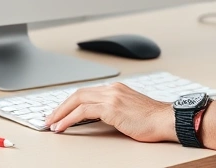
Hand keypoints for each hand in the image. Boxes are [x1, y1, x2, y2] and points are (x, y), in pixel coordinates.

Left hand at [45, 83, 176, 142]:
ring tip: (51, 124)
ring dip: (61, 113)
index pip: (86, 92)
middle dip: (60, 107)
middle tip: (49, 118)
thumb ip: (114, 109)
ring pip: (77, 100)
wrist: (166, 120)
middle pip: (78, 94)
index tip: (60, 112)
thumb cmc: (151, 120)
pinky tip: (62, 126)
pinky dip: (69, 119)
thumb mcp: (129, 110)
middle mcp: (112, 89)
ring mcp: (111, 97)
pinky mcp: (112, 108)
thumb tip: (97, 118)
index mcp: (116, 89)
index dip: (70, 102)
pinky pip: (83, 111)